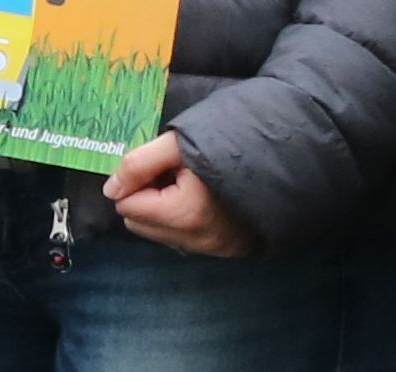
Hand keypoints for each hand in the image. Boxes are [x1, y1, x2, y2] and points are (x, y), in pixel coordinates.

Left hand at [107, 132, 252, 255]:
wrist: (285, 158)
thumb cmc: (230, 145)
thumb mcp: (177, 144)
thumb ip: (139, 164)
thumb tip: (111, 189)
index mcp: (184, 214)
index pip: (128, 206)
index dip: (136, 181)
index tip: (159, 165)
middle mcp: (197, 240)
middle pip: (139, 224)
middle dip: (146, 198)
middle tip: (173, 174)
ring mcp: (213, 249)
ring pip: (160, 234)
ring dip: (163, 210)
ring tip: (190, 185)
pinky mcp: (227, 251)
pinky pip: (185, 239)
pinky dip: (183, 221)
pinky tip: (202, 200)